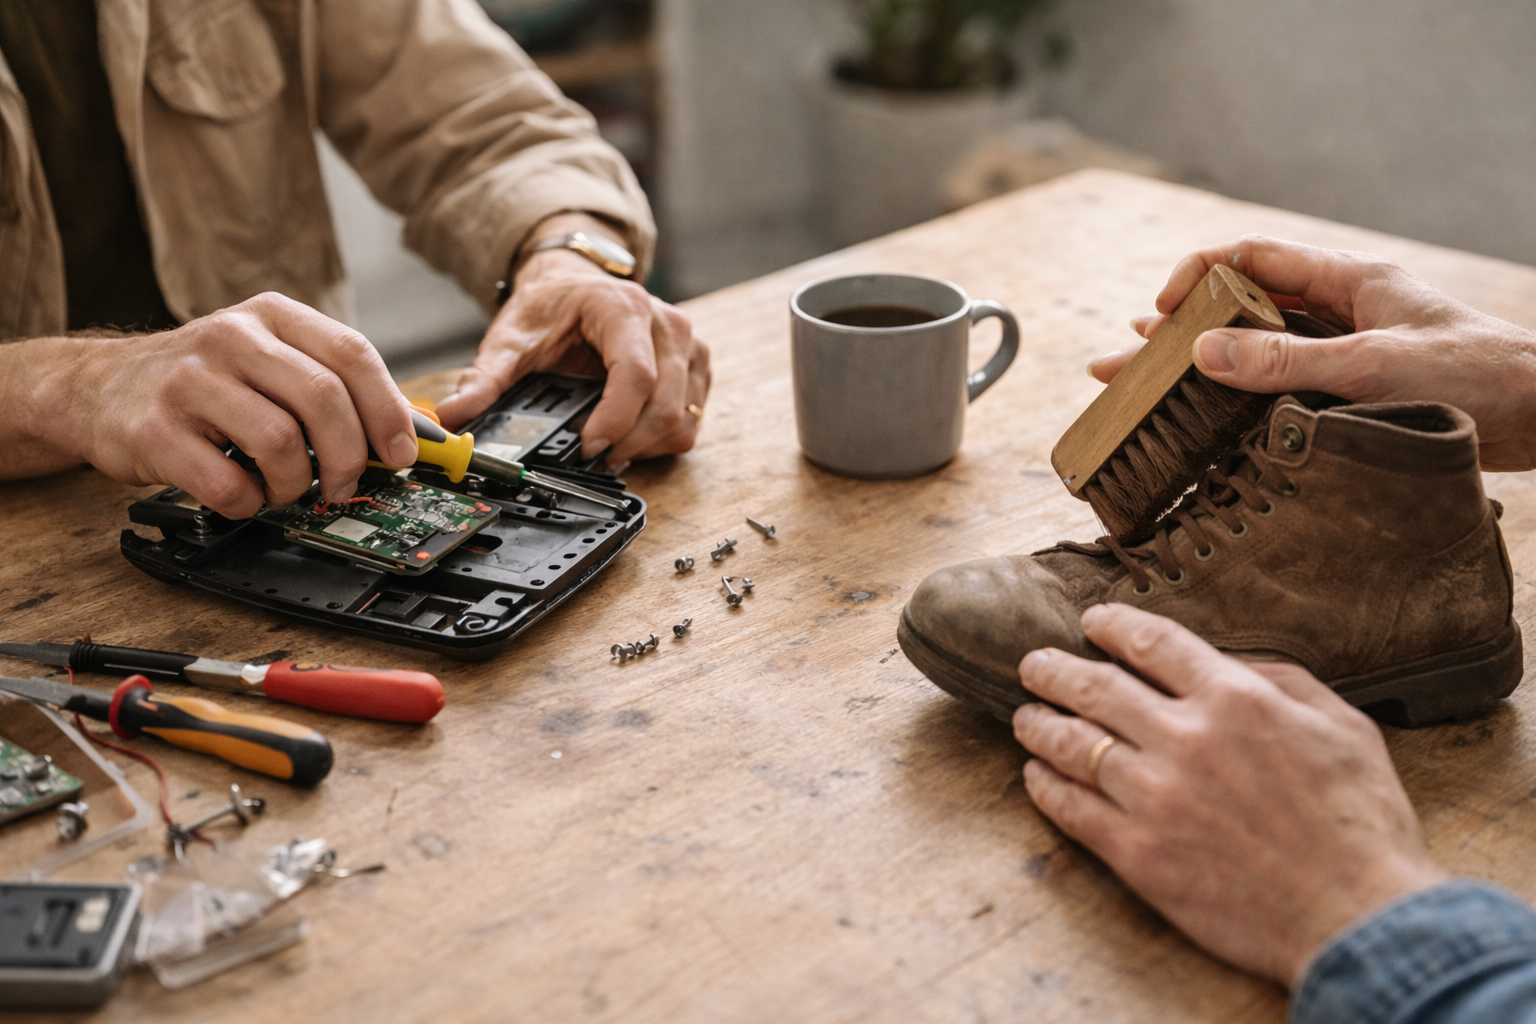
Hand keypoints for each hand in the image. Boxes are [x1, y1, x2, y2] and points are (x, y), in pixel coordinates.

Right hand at [26, 292, 415, 517]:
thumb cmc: (202, 381)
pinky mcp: (154, 430)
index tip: (403, 453)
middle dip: (349, 457)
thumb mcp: (267, 360)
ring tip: (284, 488)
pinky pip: (228, 483)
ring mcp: (189, 381)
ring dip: (296, 484)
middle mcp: (231, 337)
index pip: (352, 354)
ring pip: (281, 442)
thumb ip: (331, 385)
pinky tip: (242, 494)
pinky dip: (248, 503)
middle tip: (343, 484)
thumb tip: (408, 433)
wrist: (97, 387)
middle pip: (324, 400)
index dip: (389, 409)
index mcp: (271, 316)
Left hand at [434, 215, 710, 465]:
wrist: (575, 283)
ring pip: (682, 420)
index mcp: (622, 309)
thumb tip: (454, 416)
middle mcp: (667, 325)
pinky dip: (661, 440)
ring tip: (608, 448)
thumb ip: (484, 379)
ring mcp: (689, 346)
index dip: (615, 418)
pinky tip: (630, 435)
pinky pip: (690, 422)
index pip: (635, 371)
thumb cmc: (550, 309)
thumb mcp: (510, 338)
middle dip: (626, 443)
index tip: (588, 446)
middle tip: (589, 457)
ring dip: (645, 447)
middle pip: (664, 405)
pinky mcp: (698, 367)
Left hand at [1013, 603, 1445, 986]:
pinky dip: (1044, 785)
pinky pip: (1070, 807)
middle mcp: (1186, 738)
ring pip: (1071, 743)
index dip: (1112, 625)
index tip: (1091, 622)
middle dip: (1054, 669)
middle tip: (1034, 665)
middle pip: (1095, 687)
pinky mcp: (1137, 852)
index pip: (1152, 642)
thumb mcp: (1343, 727)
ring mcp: (1154, 796)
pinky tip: (1036, 774)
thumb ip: (1281, 681)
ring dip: (1039, 724)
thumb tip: (1229, 662)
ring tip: (1026, 716)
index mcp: (1236, 699)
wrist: (1359, 919)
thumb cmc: (1362, 824)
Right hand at [1087, 235, 1535, 470]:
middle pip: (1240, 311)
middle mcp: (1341, 311)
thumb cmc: (1477, 375)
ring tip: (1137, 388)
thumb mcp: (1371, 364)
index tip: (1157, 313)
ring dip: (1197, 372)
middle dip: (1175, 335)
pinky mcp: (1354, 395)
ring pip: (1254, 355)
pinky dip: (1235, 401)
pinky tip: (1203, 419)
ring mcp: (1347, 353)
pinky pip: (1280, 390)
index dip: (1195, 277)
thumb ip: (1284, 360)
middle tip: (1117, 361)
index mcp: (1348, 281)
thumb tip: (1202, 353)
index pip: (1252, 257)